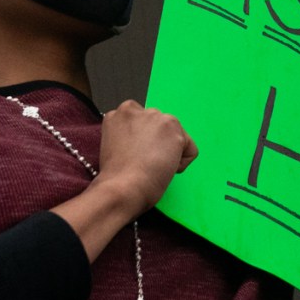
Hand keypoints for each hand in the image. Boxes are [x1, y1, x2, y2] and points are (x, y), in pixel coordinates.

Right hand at [50, 101, 198, 261]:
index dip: (141, 146)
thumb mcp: (110, 153)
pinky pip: (190, 149)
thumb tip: (126, 158)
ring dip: (170, 154)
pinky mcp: (174, 130)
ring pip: (176, 136)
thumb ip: (121, 143)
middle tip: (143, 169)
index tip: (132, 162)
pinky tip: (165, 171)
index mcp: (116, 113)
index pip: (142, 124)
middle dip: (157, 147)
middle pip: (160, 127)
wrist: (119, 191)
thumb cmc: (110, 183)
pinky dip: (183, 162)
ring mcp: (156, 117)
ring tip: (152, 170)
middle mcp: (136, 107)